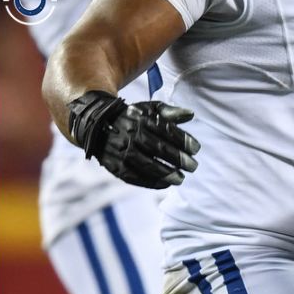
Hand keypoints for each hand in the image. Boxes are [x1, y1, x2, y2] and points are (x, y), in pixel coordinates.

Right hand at [67, 90, 199, 188]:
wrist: (96, 124)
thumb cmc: (131, 117)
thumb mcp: (148, 109)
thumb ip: (170, 112)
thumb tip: (190, 115)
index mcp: (141, 119)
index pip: (166, 131)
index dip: (184, 141)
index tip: (197, 149)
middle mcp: (130, 134)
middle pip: (158, 148)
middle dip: (178, 159)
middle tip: (193, 166)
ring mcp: (120, 151)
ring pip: (146, 164)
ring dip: (166, 173)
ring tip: (181, 178)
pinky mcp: (114, 165)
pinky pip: (135, 177)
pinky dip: (151, 182)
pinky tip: (166, 184)